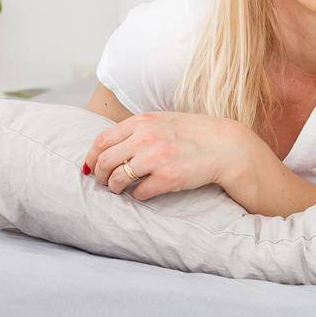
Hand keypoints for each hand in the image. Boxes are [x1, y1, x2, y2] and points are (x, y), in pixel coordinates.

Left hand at [82, 111, 263, 201]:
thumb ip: (136, 130)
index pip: (102, 141)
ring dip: (115, 188)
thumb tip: (107, 148)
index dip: (91, 157)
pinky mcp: (167, 178)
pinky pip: (138, 193)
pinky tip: (144, 192)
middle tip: (103, 182)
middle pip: (105, 162)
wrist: (225, 145)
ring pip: (117, 180)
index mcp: (142, 122)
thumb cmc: (192, 133)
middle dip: (100, 176)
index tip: (90, 167)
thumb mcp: (162, 121)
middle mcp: (145, 138)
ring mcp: (156, 159)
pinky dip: (137, 195)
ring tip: (120, 190)